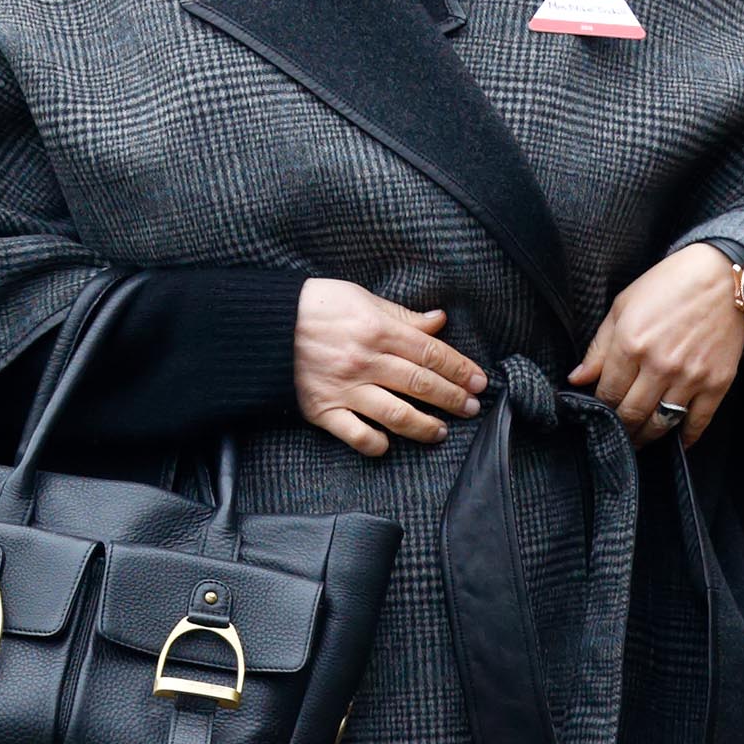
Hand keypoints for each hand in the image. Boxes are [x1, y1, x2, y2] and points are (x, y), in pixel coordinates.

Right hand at [294, 279, 485, 456]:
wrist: (264, 325)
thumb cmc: (316, 307)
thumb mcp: (362, 299)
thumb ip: (402, 316)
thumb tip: (439, 321)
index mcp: (377, 330)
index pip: (430, 353)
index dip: (459, 368)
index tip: (478, 381)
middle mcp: (365, 361)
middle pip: (421, 384)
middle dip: (452, 398)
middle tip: (471, 408)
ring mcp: (344, 389)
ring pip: (396, 414)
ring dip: (424, 426)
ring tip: (440, 431)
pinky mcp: (322, 410)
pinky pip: (355, 434)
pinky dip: (375, 443)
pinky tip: (388, 444)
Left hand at [568, 243, 743, 448]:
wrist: (723, 276)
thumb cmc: (669, 285)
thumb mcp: (623, 306)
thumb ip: (598, 347)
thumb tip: (576, 380)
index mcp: (631, 344)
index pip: (607, 394)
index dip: (599, 409)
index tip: (598, 414)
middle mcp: (659, 365)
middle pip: (631, 415)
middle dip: (620, 429)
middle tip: (616, 435)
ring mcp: (690, 377)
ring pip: (661, 424)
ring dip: (646, 437)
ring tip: (639, 439)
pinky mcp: (717, 383)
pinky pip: (697, 422)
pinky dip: (685, 437)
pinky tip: (675, 440)